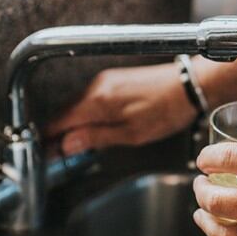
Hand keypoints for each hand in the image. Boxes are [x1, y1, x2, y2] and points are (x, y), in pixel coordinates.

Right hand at [46, 63, 196, 152]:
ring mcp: (104, 81)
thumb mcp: (131, 133)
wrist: (189, 84)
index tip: (46, 154)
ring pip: (76, 105)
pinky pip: (89, 99)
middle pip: (64, 113)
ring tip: (73, 146)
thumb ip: (96, 137)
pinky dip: (84, 114)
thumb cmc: (166, 110)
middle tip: (57, 155)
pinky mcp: (113, 80)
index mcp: (97, 101)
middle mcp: (96, 87)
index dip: (49, 139)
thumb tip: (67, 144)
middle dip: (58, 133)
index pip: (59, 121)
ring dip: (71, 124)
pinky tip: (92, 127)